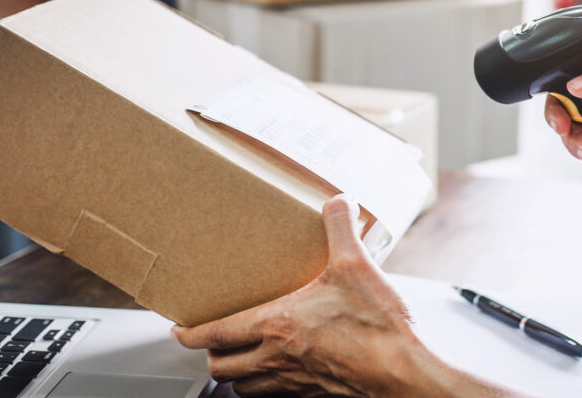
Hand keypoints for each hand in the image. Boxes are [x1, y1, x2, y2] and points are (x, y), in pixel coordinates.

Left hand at [171, 196, 433, 396]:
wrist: (402, 372)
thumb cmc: (377, 328)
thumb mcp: (356, 266)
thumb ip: (340, 228)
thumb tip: (338, 202)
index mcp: (278, 325)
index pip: (217, 333)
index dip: (191, 333)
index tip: (180, 329)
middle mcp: (278, 357)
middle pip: (222, 367)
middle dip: (210, 355)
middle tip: (209, 343)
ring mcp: (296, 380)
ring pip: (246, 387)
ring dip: (236, 375)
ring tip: (240, 359)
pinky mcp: (317, 393)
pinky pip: (279, 394)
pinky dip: (270, 385)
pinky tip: (284, 370)